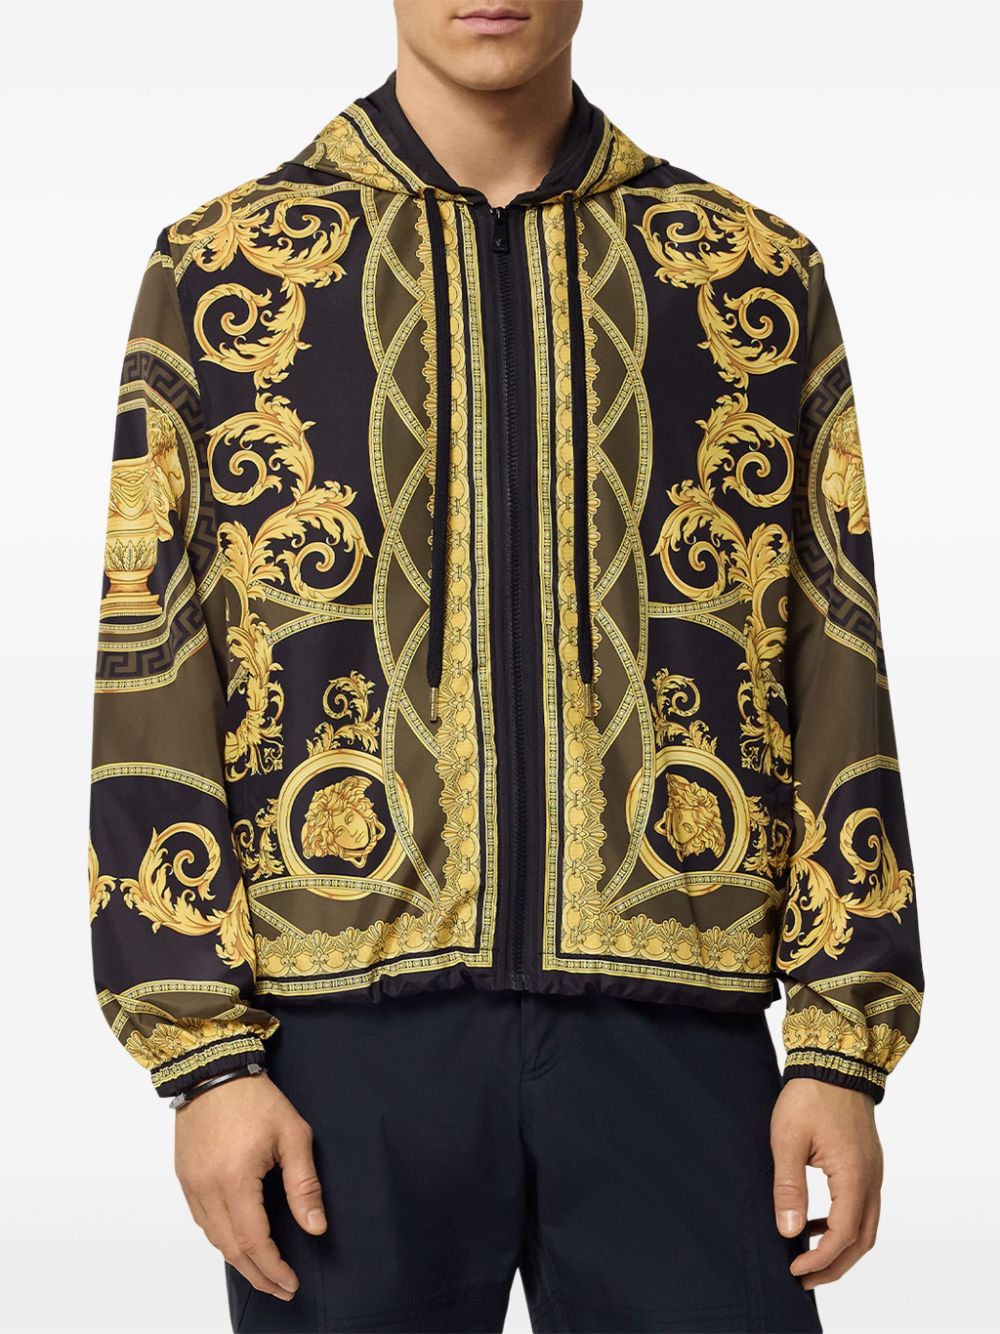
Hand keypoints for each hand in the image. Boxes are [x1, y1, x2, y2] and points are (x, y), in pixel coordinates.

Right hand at [174, 1072, 326, 1301]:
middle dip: (258, 1275)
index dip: (273, 1268)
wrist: (213, 1070)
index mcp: (235, 1180)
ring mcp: (191, 1185)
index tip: (291, 1283)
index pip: (253, 1241)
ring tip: (265, 1272)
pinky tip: (239, 1243)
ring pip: (214, 1239)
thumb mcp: (292, 1135)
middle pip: (231, 1249)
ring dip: (239, 1261)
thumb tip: (315, 1227)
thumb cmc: (255, 1098)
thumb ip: (304, 1184)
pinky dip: (222, 1239)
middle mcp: (207, 1189)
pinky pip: (202, 1221)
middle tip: (282, 1288)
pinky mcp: (184, 1178)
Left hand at [770, 1078, 882, 1290]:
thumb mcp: (788, 1141)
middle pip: (861, 1240)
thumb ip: (789, 1188)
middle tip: (805, 1279)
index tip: (795, 1270)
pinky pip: (863, 1205)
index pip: (842, 1237)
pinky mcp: (867, 1163)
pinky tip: (817, 1221)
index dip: (820, 1260)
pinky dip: (844, 1223)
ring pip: (866, 1225)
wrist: (834, 1059)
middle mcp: (871, 1180)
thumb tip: (790, 1231)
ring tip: (809, 1255)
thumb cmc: (809, 1097)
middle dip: (835, 1265)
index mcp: (854, 1178)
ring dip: (841, 1247)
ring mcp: (873, 1171)